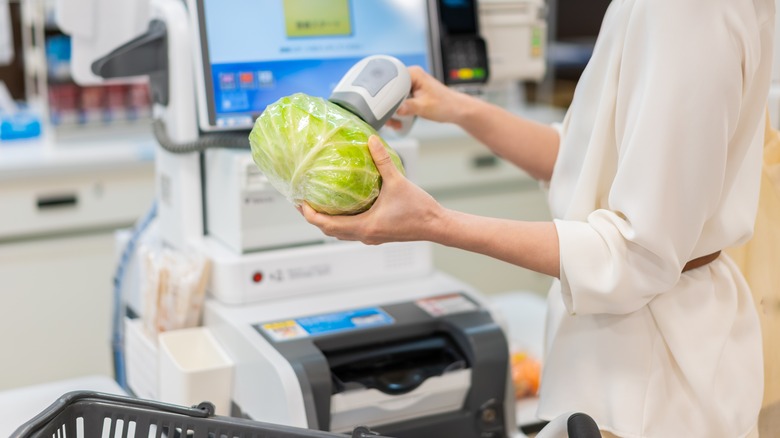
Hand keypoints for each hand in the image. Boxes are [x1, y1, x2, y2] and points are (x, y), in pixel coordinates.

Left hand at [300, 135, 444, 244]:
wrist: (437, 225)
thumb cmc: (419, 209)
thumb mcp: (397, 181)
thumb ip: (383, 160)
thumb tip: (371, 140)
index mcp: (364, 226)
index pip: (326, 224)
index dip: (310, 214)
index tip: (299, 202)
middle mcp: (364, 235)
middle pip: (329, 231)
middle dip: (315, 217)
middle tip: (305, 201)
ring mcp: (371, 237)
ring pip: (341, 233)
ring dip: (328, 221)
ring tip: (320, 204)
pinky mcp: (378, 234)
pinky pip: (353, 230)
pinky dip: (342, 222)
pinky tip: (345, 207)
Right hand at [386, 66, 471, 129]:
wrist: (456, 110)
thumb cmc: (446, 105)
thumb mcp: (424, 107)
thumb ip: (408, 107)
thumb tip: (395, 109)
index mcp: (414, 74)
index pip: (392, 79)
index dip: (386, 93)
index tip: (384, 106)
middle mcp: (411, 77)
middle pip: (390, 89)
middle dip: (388, 106)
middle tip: (390, 118)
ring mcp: (411, 85)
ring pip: (393, 97)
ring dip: (392, 111)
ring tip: (396, 122)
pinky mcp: (411, 93)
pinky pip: (398, 101)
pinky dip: (397, 111)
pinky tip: (399, 121)